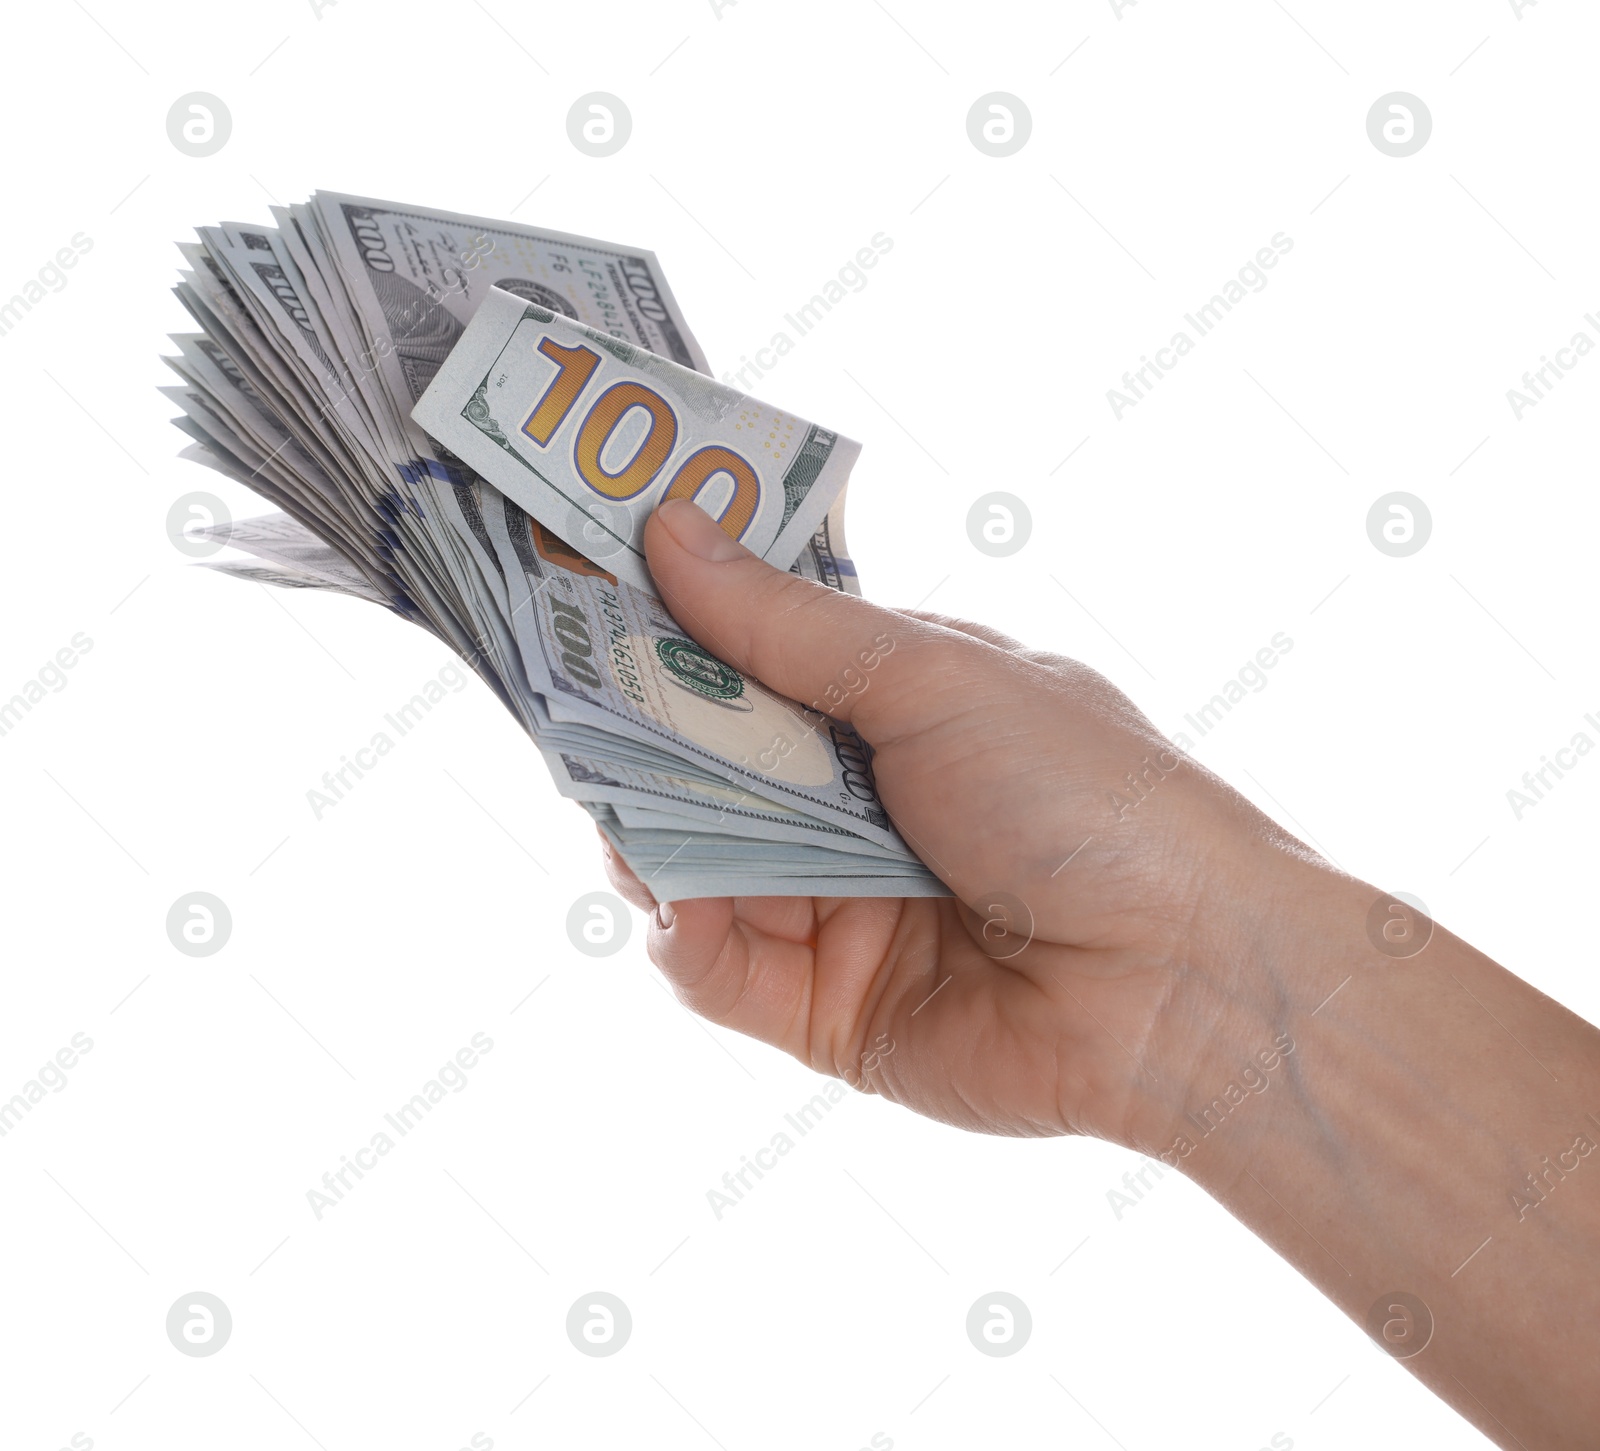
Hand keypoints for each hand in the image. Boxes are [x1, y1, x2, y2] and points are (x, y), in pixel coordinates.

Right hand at [601, 498, 1318, 1149]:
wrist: (1187, 984)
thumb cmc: (1087, 799)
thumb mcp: (934, 679)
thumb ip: (789, 625)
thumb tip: (673, 530)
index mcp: (896, 708)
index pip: (756, 657)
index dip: (676, 625)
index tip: (589, 587)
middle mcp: (860, 803)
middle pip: (712, 762)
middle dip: (641, 730)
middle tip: (563, 692)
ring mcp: (840, 907)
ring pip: (698, 862)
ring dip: (648, 829)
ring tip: (613, 799)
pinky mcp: (826, 1009)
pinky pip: (719, 970)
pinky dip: (682, 934)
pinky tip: (672, 903)